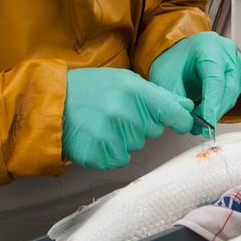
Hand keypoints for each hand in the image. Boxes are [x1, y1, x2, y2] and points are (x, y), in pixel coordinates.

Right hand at [62, 68, 193, 169]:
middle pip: (154, 131)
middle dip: (142, 124)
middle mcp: (123, 114)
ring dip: (126, 138)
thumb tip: (188, 107)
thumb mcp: (124, 80)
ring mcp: (110, 136)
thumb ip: (158, 95)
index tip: (181, 122)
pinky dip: (112, 151)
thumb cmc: (91, 89)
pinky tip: (98, 136)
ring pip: (137, 146)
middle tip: (119, 112)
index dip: (180, 120)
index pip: (173, 112)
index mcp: (133, 91)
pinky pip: (120, 159)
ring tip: (104, 123)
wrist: (52, 103)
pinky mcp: (98, 155)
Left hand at [148, 31, 240, 133]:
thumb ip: (177, 99)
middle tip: (200, 127)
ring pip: (233, 93)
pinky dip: (221, 105)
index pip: (215, 79)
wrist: (178, 51)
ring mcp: (235, 62)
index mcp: (209, 47)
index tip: (206, 123)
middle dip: (215, 111)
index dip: (211, 104)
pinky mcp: (237, 72)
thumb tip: (188, 121)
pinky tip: (208, 111)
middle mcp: (226, 53)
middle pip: (228, 88)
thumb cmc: (173, 59)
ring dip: (218, 110)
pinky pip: (233, 93)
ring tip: (200, 121)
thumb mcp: (166, 78)